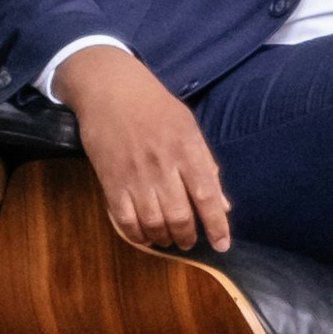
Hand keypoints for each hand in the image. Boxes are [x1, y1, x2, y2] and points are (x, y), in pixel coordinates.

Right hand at [56, 40, 232, 254]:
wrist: (109, 88)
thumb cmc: (154, 105)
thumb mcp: (188, 127)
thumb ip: (206, 165)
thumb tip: (223, 204)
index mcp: (186, 149)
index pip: (207, 196)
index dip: (217, 225)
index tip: (222, 245)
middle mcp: (163, 165)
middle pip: (180, 216)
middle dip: (187, 237)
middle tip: (188, 241)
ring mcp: (135, 175)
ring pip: (153, 223)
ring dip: (163, 239)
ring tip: (167, 239)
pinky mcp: (111, 180)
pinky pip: (124, 220)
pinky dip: (136, 234)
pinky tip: (143, 234)